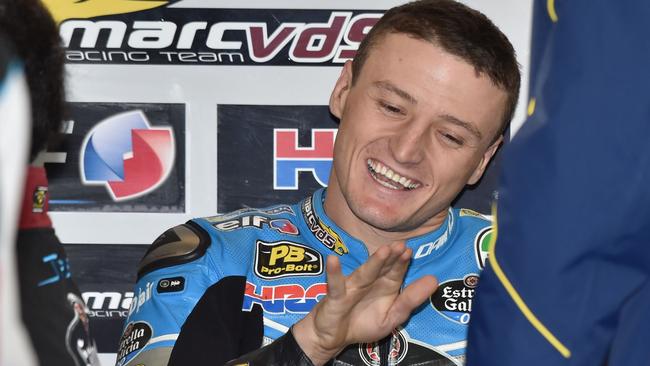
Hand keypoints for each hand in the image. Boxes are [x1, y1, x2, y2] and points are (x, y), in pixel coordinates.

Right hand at [292, 241, 437, 364]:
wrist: (334, 338)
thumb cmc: (363, 323)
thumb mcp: (392, 316)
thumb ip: (411, 300)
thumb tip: (434, 280)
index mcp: (385, 286)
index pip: (396, 272)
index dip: (403, 263)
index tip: (410, 252)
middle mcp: (369, 282)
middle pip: (382, 268)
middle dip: (392, 258)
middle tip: (402, 245)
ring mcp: (352, 288)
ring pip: (365, 274)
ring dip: (374, 262)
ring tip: (384, 250)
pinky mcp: (336, 297)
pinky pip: (336, 285)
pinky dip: (334, 273)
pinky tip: (333, 260)